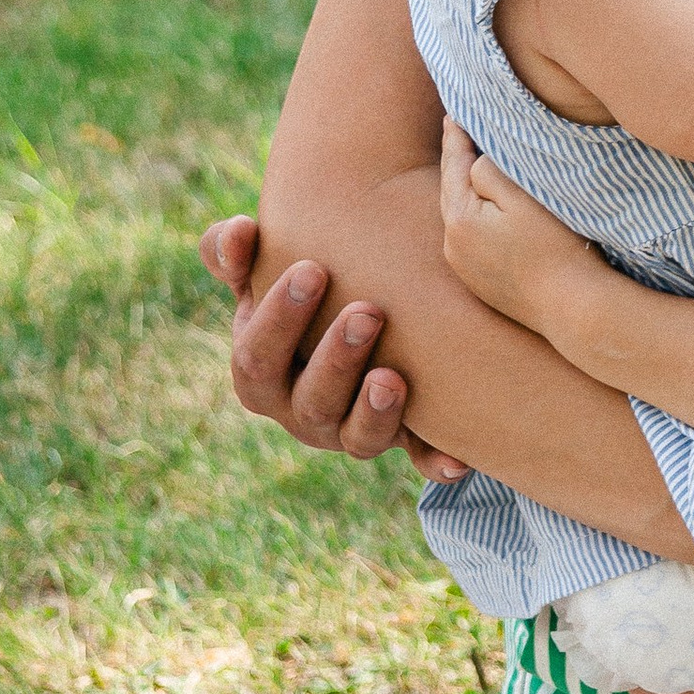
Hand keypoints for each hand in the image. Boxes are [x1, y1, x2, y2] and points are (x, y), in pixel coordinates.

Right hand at [197, 210, 413, 457]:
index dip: (279, 318)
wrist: (367, 313)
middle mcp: (302, 411)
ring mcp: (352, 431)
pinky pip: (418, 459)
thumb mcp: (264, 267)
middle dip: (335, 360)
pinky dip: (435, 462)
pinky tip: (457, 460)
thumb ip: (236, 248)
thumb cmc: (306, 286)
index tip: (313, 268)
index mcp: (261, 372)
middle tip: (368, 312)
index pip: (255, 357)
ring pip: (357, 438)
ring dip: (375, 412)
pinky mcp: (403, 441)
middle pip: (309, 401)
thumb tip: (240, 231)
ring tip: (393, 379)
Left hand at [437, 120, 599, 333]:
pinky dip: (477, 218)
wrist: (574, 308)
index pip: (455, 166)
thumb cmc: (555, 247)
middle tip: (459, 131)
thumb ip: (491, 171)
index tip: (455, 113)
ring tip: (474, 166)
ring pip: (461, 216)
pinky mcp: (480, 283)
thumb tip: (475, 162)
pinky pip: (471, 239)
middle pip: (453, 192)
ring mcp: (464, 268)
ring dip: (467, 192)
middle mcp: (452, 246)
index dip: (457, 137)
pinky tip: (490, 213)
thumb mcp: (524, 196)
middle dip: (458, 162)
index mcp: (460, 220)